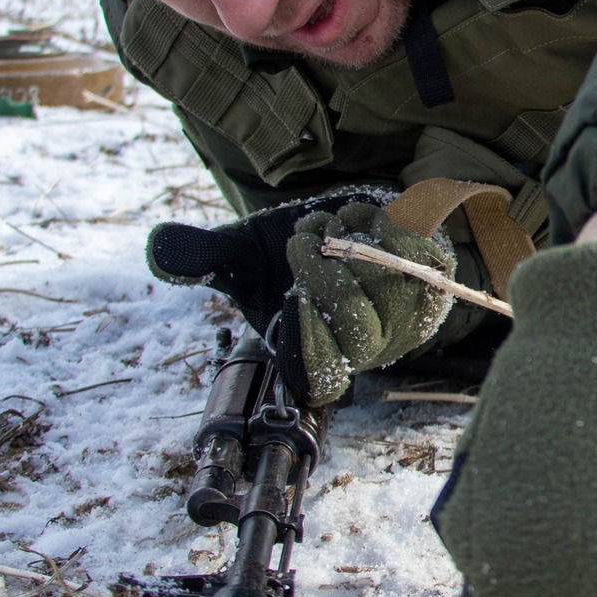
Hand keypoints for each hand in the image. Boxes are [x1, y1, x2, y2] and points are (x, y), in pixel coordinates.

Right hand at [146, 188, 455, 402]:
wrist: (349, 224)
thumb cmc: (291, 254)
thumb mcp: (240, 255)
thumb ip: (201, 258)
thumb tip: (162, 250)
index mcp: (317, 358)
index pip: (322, 377)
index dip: (310, 342)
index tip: (291, 295)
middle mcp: (365, 350)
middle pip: (356, 326)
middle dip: (323, 270)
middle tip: (303, 237)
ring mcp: (406, 319)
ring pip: (389, 289)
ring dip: (351, 243)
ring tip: (330, 225)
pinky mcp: (434, 282)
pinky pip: (418, 257)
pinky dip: (385, 226)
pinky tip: (363, 219)